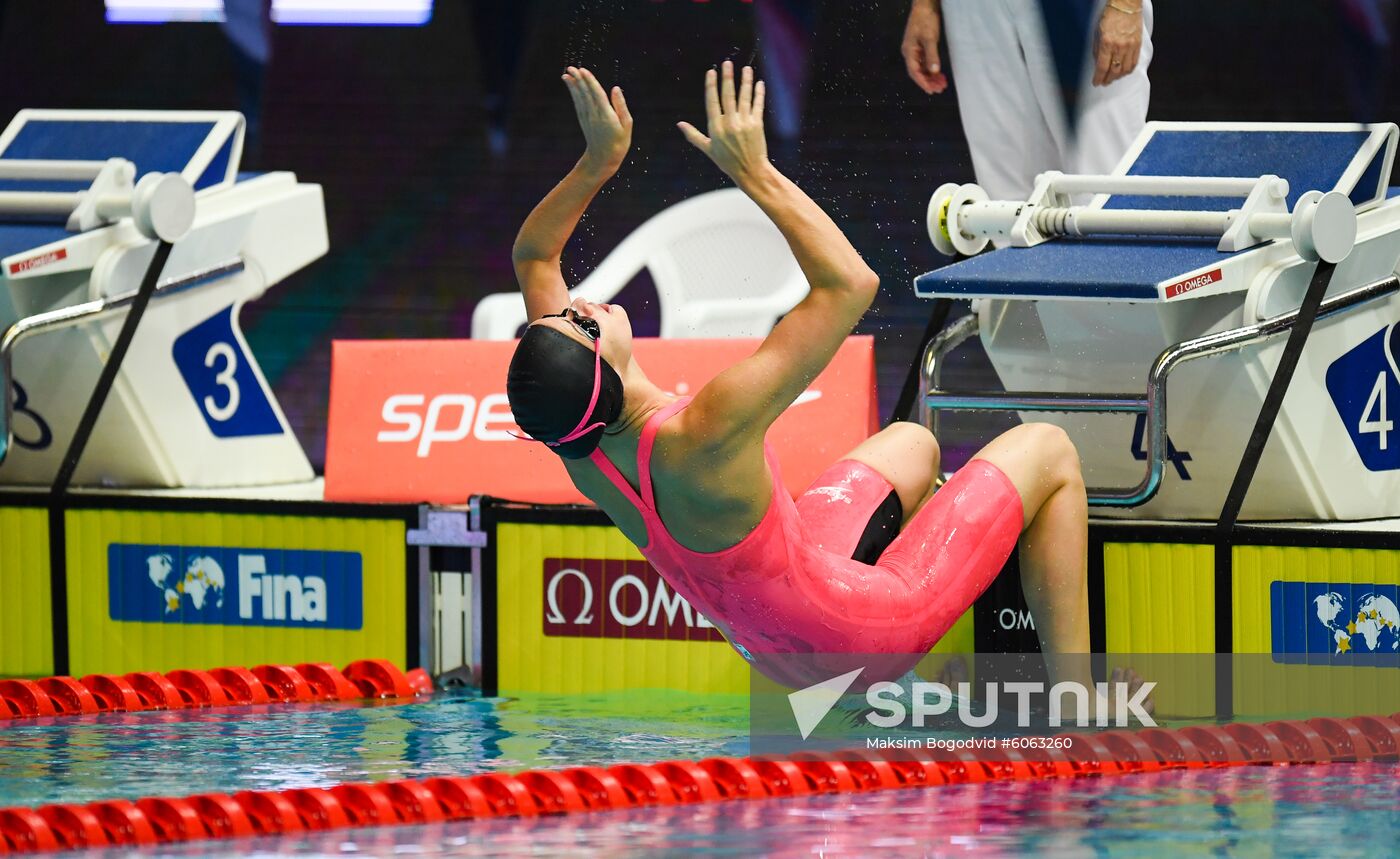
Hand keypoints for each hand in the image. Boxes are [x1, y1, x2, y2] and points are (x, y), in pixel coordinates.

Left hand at [564, 66, 631, 174]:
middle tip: (571, 67)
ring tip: (567, 72)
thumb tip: (616, 88)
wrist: (603, 159)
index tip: (583, 70)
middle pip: (585, 94)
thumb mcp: (626, 125)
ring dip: (573, 84)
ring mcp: (587, 118)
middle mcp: (594, 116)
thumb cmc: (619, 142)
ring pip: (579, 98)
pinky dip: (574, 93)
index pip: (597, 95)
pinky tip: (571, 85)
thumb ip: (621, 106)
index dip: (590, 82)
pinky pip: (578, 103)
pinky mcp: (583, 120)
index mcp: (606, 116)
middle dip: (579, 80)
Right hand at [677, 61, 768, 181]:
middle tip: (727, 63)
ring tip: (746, 69)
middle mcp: (729, 124)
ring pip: (744, 97)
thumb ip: (693, 135)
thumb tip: (679, 124)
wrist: (750, 171)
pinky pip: (757, 105)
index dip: (712, 85)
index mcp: (716, 128)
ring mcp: (744, 123)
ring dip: (745, 81)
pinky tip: (759, 83)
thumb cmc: (728, 162)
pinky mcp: (757, 125)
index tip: (712, 72)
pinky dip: (759, 93)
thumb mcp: (708, 149)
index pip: (712, 102)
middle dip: (727, 78)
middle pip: (728, 95)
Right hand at [902, 0, 946, 94]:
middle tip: (940, 89)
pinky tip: (939, 74)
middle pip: (917, 72)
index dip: (923, 82)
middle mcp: (910, 53)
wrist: (925, 6)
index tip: (931, 90)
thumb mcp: (930, 38)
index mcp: (909, 52)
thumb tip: (934, 72)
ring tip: (941, 84)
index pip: (914, 72)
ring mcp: (914, 50)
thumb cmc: (926, 20)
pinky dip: (931, 69)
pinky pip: (924, 63)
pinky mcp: (920, 47)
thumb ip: (932, 55)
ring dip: (931, 77)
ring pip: (922, 68)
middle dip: (928, 81)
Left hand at [1092, 4, 1141, 85]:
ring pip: (1125, 69)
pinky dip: (1129, 69)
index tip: (1096, 82)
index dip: (1098, 78)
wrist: (1126, 5)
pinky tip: (1124, 71)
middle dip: (1108, 79)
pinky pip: (1134, 62)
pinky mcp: (1138, 44)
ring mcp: (1130, 46)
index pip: (1102, 67)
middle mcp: (1119, 46)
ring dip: (1118, 76)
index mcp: (1107, 43)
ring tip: (1113, 78)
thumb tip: (1097, 63)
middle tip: (1104, 82)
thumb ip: (1097, 50)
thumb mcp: (1098, 33)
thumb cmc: (1110, 16)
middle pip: (1114, 70)